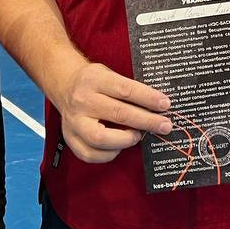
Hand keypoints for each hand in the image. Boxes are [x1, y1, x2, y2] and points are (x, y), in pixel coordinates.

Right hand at [52, 60, 171, 163]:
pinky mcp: (70, 138)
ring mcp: (74, 121)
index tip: (165, 104)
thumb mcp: (108, 74)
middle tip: (164, 125)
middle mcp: (82, 100)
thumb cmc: (93, 81)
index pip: (125, 90)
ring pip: (101, 138)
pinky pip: (91, 154)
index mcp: (94, 80)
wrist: (64, 85)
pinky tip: (120, 146)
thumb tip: (158, 105)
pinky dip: (110, 153)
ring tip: (139, 135)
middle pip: (118, 114)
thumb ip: (128, 88)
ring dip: (126, 140)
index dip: (147, 98)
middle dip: (146, 121)